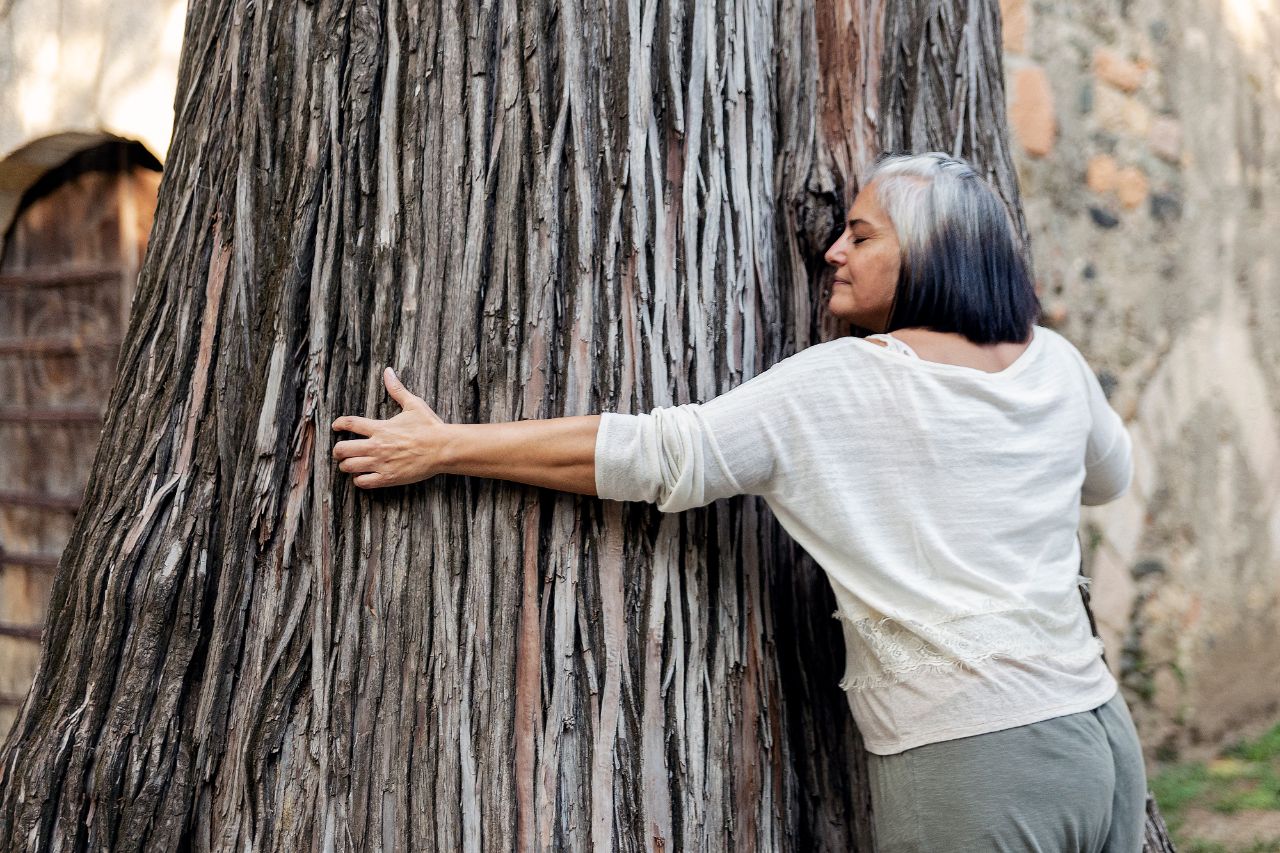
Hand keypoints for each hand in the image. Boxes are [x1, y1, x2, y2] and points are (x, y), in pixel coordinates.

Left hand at [331, 367, 448, 488]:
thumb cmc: (430, 427)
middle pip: (342, 449)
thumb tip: (388, 372)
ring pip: (349, 466)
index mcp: (380, 428)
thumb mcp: (413, 404)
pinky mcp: (388, 477)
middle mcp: (376, 445)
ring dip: (346, 465)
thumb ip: (397, 390)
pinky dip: (359, 479)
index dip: (339, 424)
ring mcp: (381, 463)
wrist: (443, 448)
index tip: (335, 426)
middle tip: (340, 451)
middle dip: (338, 450)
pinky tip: (362, 476)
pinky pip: (363, 482)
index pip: (350, 423)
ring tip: (349, 464)